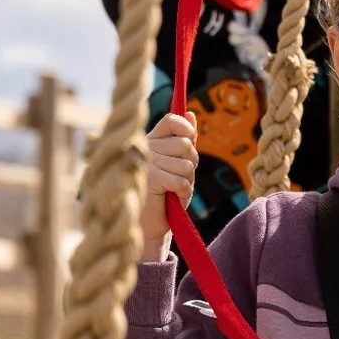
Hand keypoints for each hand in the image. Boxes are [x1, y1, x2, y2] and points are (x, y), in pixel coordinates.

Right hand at [139, 111, 198, 261]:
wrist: (148, 224)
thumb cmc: (164, 194)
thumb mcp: (177, 164)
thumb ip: (184, 140)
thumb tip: (191, 114)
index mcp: (151, 141)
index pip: (172, 120)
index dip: (187, 129)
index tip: (190, 142)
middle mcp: (147, 148)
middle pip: (185, 144)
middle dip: (191, 164)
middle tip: (179, 178)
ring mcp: (147, 162)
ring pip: (186, 164)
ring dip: (187, 181)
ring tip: (173, 190)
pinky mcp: (152, 178)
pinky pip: (182, 181)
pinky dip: (183, 193)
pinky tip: (172, 198)